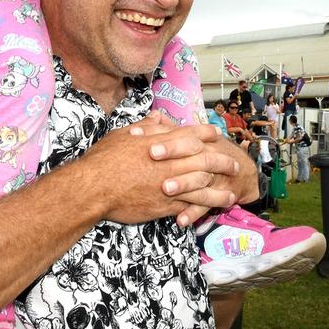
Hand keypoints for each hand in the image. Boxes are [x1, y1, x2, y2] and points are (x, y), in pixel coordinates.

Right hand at [79, 119, 240, 225]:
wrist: (94, 188)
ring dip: (220, 190)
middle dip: (223, 162)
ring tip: (232, 194)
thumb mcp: (124, 135)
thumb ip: (146, 127)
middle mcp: (171, 162)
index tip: (217, 134)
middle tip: (234, 165)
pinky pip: (190, 206)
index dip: (207, 133)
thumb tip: (158, 117)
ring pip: (204, 186)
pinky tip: (212, 211)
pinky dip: (203, 208)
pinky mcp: (165, 205)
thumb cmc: (104, 159)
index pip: (192, 134)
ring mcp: (170, 184)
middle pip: (206, 159)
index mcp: (161, 142)